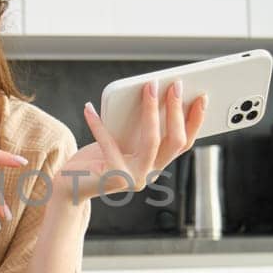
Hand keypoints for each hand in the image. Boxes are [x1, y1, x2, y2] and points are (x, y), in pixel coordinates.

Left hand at [55, 81, 206, 202]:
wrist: (71, 187)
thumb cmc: (96, 159)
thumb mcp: (121, 141)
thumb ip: (136, 128)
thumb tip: (150, 94)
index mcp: (155, 164)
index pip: (183, 143)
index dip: (195, 121)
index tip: (201, 96)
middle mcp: (149, 174)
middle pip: (174, 141)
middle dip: (176, 111)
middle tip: (175, 85)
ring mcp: (133, 177)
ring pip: (151, 141)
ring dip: (151, 111)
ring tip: (148, 88)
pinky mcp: (112, 176)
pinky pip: (108, 143)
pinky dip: (98, 123)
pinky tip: (89, 108)